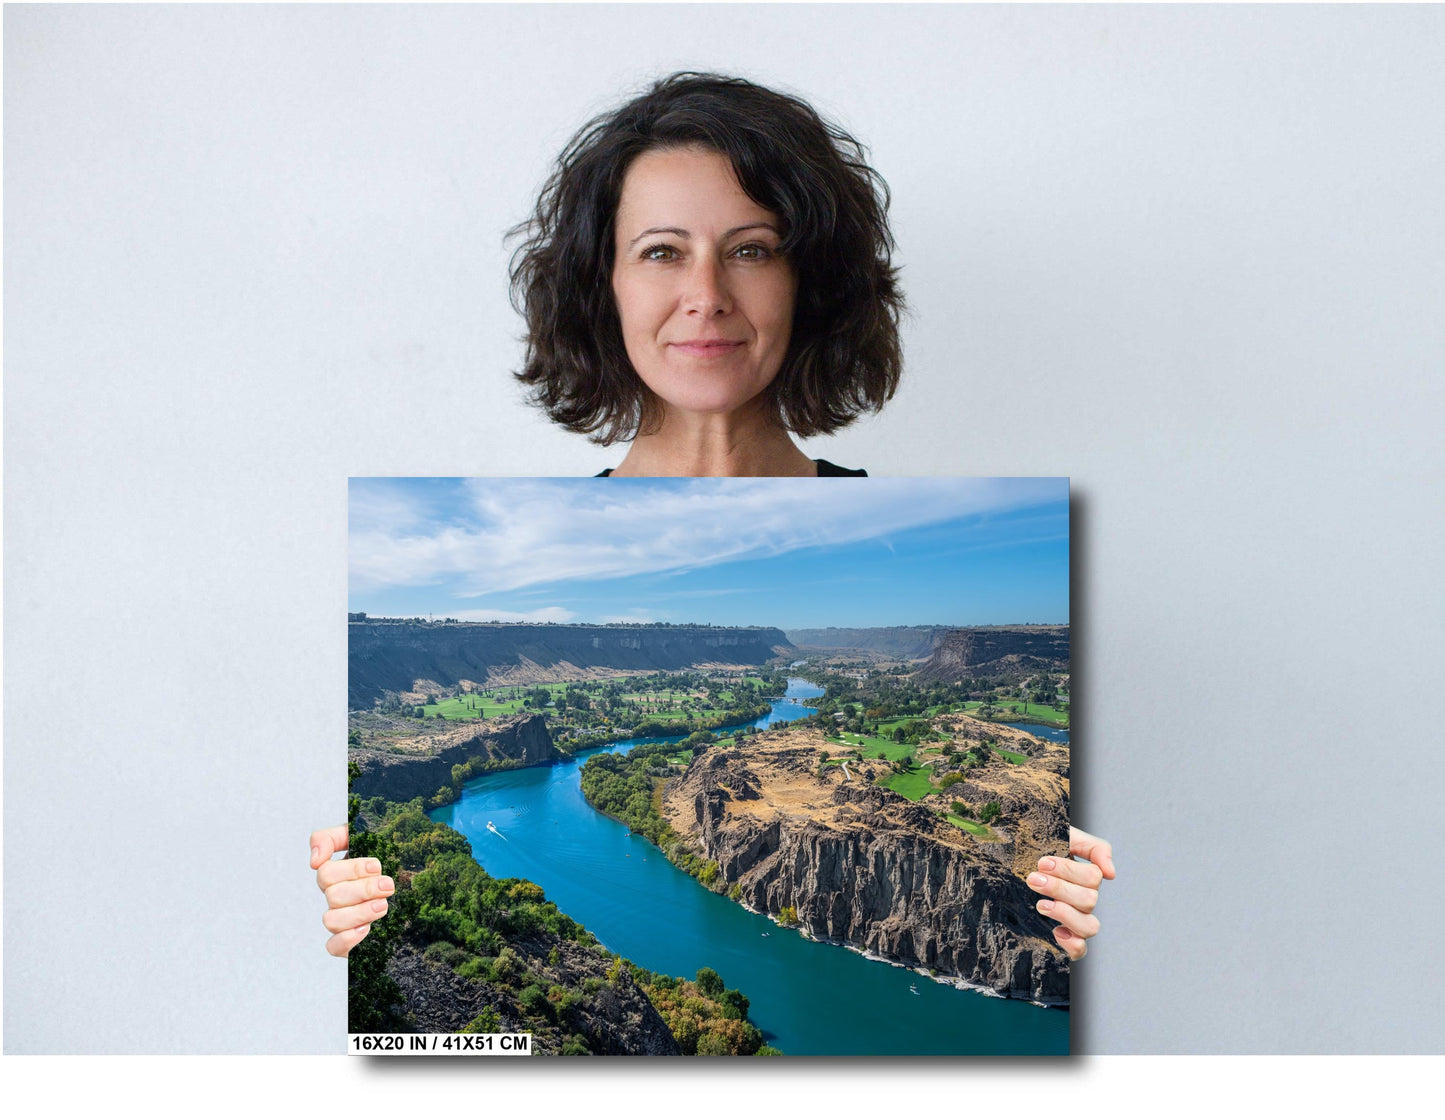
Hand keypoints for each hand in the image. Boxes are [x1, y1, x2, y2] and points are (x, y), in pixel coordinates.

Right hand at [310, 825, 394, 957]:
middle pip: (333, 896)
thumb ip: (332, 838)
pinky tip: (367, 929)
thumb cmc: (387, 856)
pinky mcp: (350, 942)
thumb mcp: (363, 836)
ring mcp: (342, 920)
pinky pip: (333, 947)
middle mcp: (337, 897)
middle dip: (363, 889)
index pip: (326, 872)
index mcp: (337, 874)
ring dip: (359, 912)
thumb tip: (314, 860)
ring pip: (331, 920)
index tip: (377, 865)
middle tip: (388, 885)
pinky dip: (347, 939)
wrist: (416, 882)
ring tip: (383, 906)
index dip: (351, 869)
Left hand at [1027, 826, 1114, 960]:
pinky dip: (1072, 943)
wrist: (1007, 861)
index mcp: (1085, 877)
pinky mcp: (1063, 939)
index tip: (1042, 863)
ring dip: (1065, 914)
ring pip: (1089, 926)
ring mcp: (1074, 921)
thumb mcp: (1065, 837)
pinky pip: (1079, 950)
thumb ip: (1094, 848)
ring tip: (1040, 905)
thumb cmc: (1036, 848)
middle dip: (1059, 888)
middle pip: (1089, 900)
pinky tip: (1054, 931)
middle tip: (1032, 879)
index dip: (1069, 871)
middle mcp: (1083, 900)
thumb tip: (1111, 874)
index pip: (1093, 877)